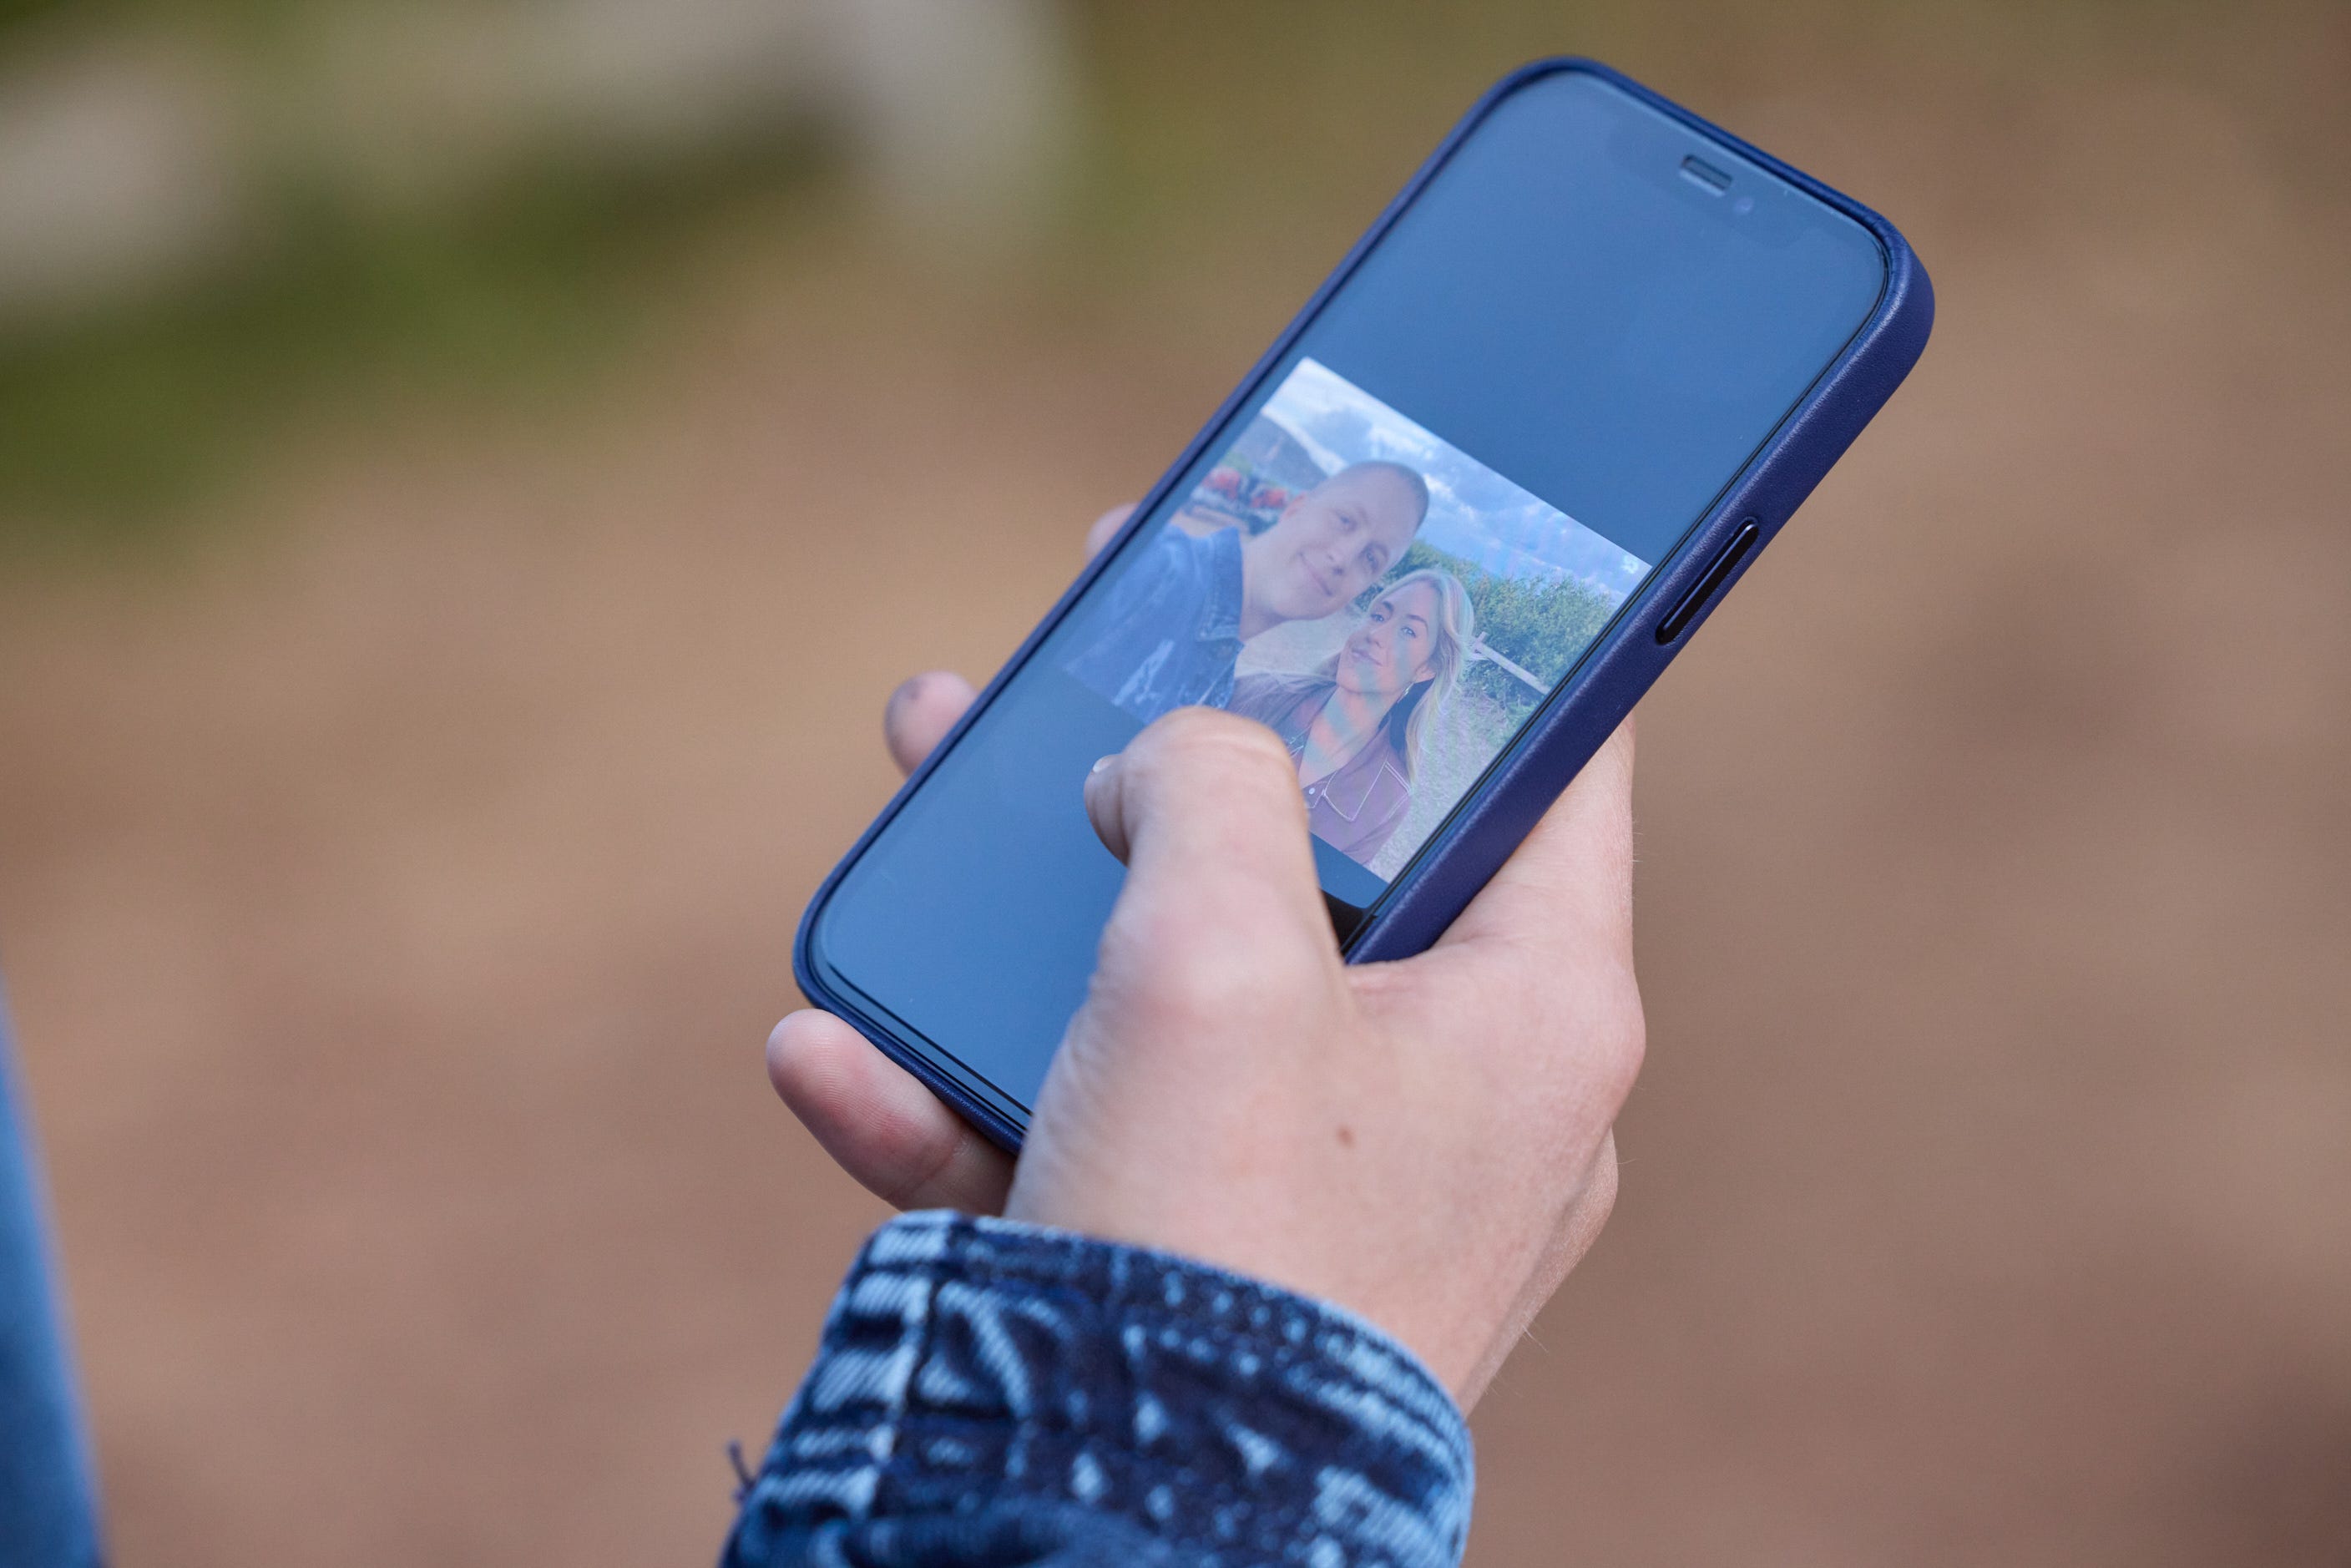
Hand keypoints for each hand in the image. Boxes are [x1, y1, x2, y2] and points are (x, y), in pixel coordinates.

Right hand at [769, 507, 1642, 1404]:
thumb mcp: (1212, 951)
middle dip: (1185, 746)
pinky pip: (1097, 1132)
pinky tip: (832, 1058)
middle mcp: (1458, 1094)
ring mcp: (1334, 1184)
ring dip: (1035, 897)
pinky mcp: (1213, 1261)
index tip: (1392, 550)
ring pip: (1185, 980)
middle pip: (1329, 857)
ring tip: (927, 775)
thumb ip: (1212, 782)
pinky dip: (971, 1090)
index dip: (1468, 637)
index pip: (1548, 762)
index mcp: (1537, 1006)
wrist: (1129, 1553)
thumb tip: (1174, 759)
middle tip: (1112, 635)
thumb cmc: (1223, 1243)